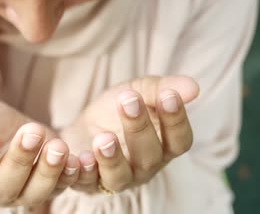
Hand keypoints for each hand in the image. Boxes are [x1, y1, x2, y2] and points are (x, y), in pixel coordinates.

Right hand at [0, 91, 80, 206]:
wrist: (14, 127)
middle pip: (4, 187)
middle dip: (19, 160)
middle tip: (30, 131)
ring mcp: (23, 190)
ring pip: (35, 191)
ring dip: (47, 171)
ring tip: (56, 145)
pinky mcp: (50, 184)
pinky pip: (61, 186)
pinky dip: (70, 175)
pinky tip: (78, 158)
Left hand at [60, 76, 198, 192]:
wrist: (83, 125)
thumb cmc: (118, 110)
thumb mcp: (138, 91)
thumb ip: (160, 89)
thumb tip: (193, 87)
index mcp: (164, 146)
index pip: (179, 140)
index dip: (175, 120)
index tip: (168, 95)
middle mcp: (143, 167)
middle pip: (148, 156)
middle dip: (139, 128)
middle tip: (128, 101)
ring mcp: (116, 178)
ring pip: (118, 176)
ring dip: (111, 158)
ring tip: (103, 138)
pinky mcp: (87, 182)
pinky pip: (84, 182)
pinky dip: (79, 172)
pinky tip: (76, 157)